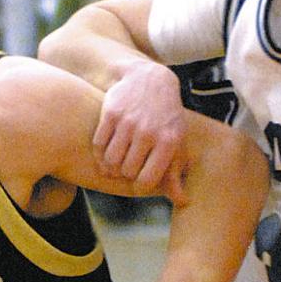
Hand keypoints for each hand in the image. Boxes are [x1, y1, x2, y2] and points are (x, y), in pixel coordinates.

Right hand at [93, 63, 188, 201]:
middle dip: (125, 173)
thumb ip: (175, 173)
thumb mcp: (176, 142)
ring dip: (110, 166)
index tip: (139, 179)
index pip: (146, 180)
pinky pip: (98, 144)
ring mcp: (128, 122)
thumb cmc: (165, 118)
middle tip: (127, 166)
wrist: (149, 79)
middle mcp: (148, 132)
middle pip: (126, 171)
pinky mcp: (111, 113)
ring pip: (110, 160)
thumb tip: (181, 202)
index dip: (139, 185)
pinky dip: (99, 153)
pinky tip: (105, 152)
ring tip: (114, 163)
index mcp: (168, 142)